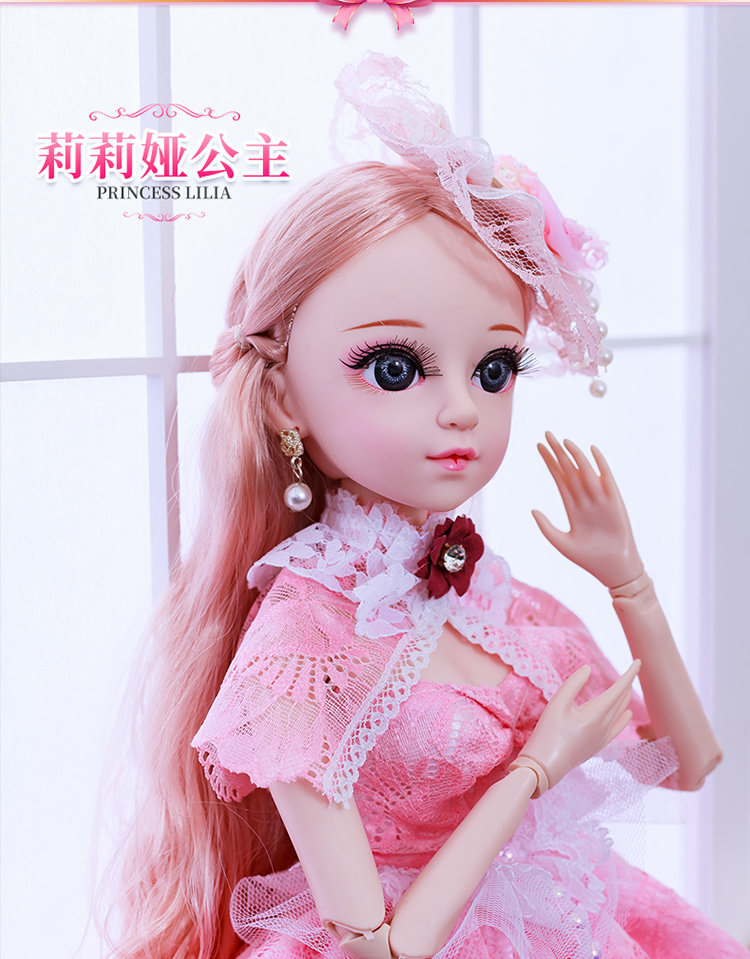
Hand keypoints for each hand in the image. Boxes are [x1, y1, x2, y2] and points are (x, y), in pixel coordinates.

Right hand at [511, 660, 640, 795]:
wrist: (546, 765)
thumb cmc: (548, 733)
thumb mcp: (556, 703)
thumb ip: (573, 683)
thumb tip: (588, 669)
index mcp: (595, 714)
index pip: (619, 690)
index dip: (630, 675)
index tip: (639, 661)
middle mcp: (604, 726)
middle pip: (622, 700)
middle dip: (628, 683)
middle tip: (633, 668)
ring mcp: (603, 737)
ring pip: (621, 713)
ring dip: (625, 697)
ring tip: (628, 685)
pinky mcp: (598, 745)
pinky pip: (617, 728)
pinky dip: (624, 717)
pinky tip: (627, 714)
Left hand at [531, 432, 643, 588]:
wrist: (613, 569)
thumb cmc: (588, 559)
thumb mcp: (561, 543)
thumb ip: (547, 527)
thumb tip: (533, 510)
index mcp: (572, 507)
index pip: (559, 478)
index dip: (550, 462)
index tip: (539, 446)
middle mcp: (585, 499)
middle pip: (569, 470)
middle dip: (558, 453)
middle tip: (547, 434)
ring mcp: (600, 499)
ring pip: (585, 472)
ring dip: (575, 456)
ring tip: (564, 441)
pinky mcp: (614, 502)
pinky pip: (607, 479)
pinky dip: (600, 465)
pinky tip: (592, 451)